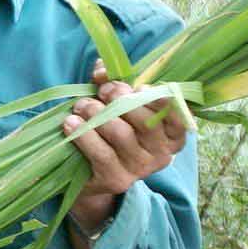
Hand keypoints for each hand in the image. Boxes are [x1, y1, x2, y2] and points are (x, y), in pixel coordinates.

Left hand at [63, 62, 190, 238]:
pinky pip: (101, 153)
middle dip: (121, 99)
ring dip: (97, 114)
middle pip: (146, 121)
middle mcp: (161, 154)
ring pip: (121, 134)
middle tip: (102, 91)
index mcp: (171, 135)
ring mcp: (140, 169)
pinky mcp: (117, 180)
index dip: (160, 100)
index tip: (139, 87)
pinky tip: (71, 123)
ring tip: (81, 105)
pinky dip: (84, 134)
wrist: (92, 174)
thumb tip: (102, 68)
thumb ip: (114, 84)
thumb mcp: (117, 105)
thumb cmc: (110, 131)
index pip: (177, 117)